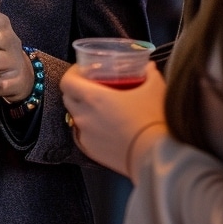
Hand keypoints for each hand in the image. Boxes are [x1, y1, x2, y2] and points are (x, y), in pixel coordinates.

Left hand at [60, 62, 167, 177]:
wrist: (156, 156)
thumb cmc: (152, 120)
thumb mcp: (155, 89)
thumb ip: (149, 74)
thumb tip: (149, 67)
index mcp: (93, 98)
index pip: (67, 81)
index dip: (72, 73)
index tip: (83, 70)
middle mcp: (84, 116)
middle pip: (69, 98)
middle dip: (77, 90)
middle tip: (94, 86)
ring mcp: (86, 136)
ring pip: (77, 117)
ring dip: (85, 110)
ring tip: (102, 107)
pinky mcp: (92, 152)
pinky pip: (85, 135)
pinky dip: (91, 129)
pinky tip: (107, 127)